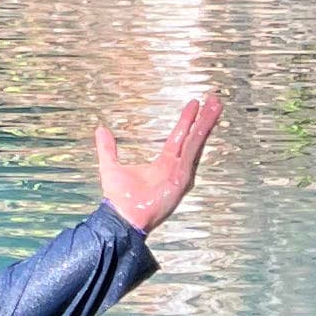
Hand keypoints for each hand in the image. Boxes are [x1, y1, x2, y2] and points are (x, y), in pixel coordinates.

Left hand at [95, 90, 220, 232]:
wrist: (122, 215)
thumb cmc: (120, 197)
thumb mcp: (110, 166)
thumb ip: (107, 148)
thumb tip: (100, 129)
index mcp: (163, 164)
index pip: (179, 137)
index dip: (186, 121)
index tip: (195, 105)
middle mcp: (176, 167)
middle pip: (193, 138)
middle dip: (204, 120)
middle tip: (214, 100)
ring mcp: (180, 173)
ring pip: (195, 143)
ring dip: (205, 125)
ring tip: (215, 106)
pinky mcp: (180, 179)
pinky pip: (189, 155)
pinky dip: (197, 141)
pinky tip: (203, 127)